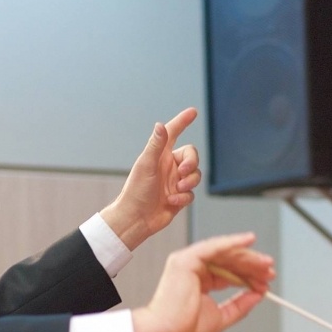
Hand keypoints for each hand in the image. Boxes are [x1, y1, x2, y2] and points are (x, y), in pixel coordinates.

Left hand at [100, 107, 201, 250]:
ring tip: (177, 190)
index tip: (193, 112)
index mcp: (160, 155)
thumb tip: (160, 125)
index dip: (182, 122)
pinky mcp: (179, 197)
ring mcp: (175, 182)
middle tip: (182, 173)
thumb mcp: (146, 166)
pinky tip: (171, 202)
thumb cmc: (136, 191)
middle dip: (191, 163)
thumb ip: (156, 145)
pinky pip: (191, 193)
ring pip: (195, 175)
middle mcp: (169, 166)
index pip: (173, 133)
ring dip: (189, 182)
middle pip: (192, 156)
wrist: (136, 219)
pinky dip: (184, 198)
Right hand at [131, 233, 273, 331]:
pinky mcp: (186, 260)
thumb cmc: (185, 331)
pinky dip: (233, 242)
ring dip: (247, 257)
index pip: (228, 274)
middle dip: (252, 266)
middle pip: (228, 262)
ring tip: (265, 263)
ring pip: (224, 253)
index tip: (265, 281)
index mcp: (198, 283)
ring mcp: (188, 263)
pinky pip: (214, 247)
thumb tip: (257, 295)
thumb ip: (239, 305)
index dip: (249, 276)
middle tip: (269, 272)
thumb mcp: (222, 317)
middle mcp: (193, 270)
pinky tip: (249, 241)